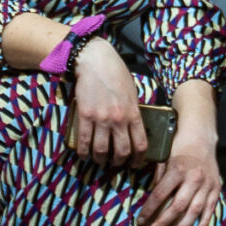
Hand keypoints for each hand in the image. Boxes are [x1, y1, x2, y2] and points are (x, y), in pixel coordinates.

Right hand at [68, 38, 146, 167]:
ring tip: (99, 160)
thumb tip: (133, 127)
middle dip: (118, 162)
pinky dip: (84, 152)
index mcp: (134, 113)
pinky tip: (84, 155)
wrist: (96, 61)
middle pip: (122, 151)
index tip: (134, 163)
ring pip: (102, 150)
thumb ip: (133, 111)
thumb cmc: (116, 74)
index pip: (140, 144)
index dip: (138, 159)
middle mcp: (119, 119)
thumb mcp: (132, 93)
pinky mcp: (85, 116)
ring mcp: (101, 119)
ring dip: (101, 159)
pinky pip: (84, 141)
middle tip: (115, 163)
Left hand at [137, 134, 223, 225]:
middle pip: (177, 206)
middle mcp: (194, 178)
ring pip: (195, 210)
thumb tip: (149, 198)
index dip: (149, 209)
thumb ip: (158, 178)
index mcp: (178, 170)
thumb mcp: (164, 158)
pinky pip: (211, 207)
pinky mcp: (216, 187)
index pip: (160, 194)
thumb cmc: (178, 147)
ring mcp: (207, 184)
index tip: (140, 220)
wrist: (201, 138)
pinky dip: (205, 220)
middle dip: (163, 222)